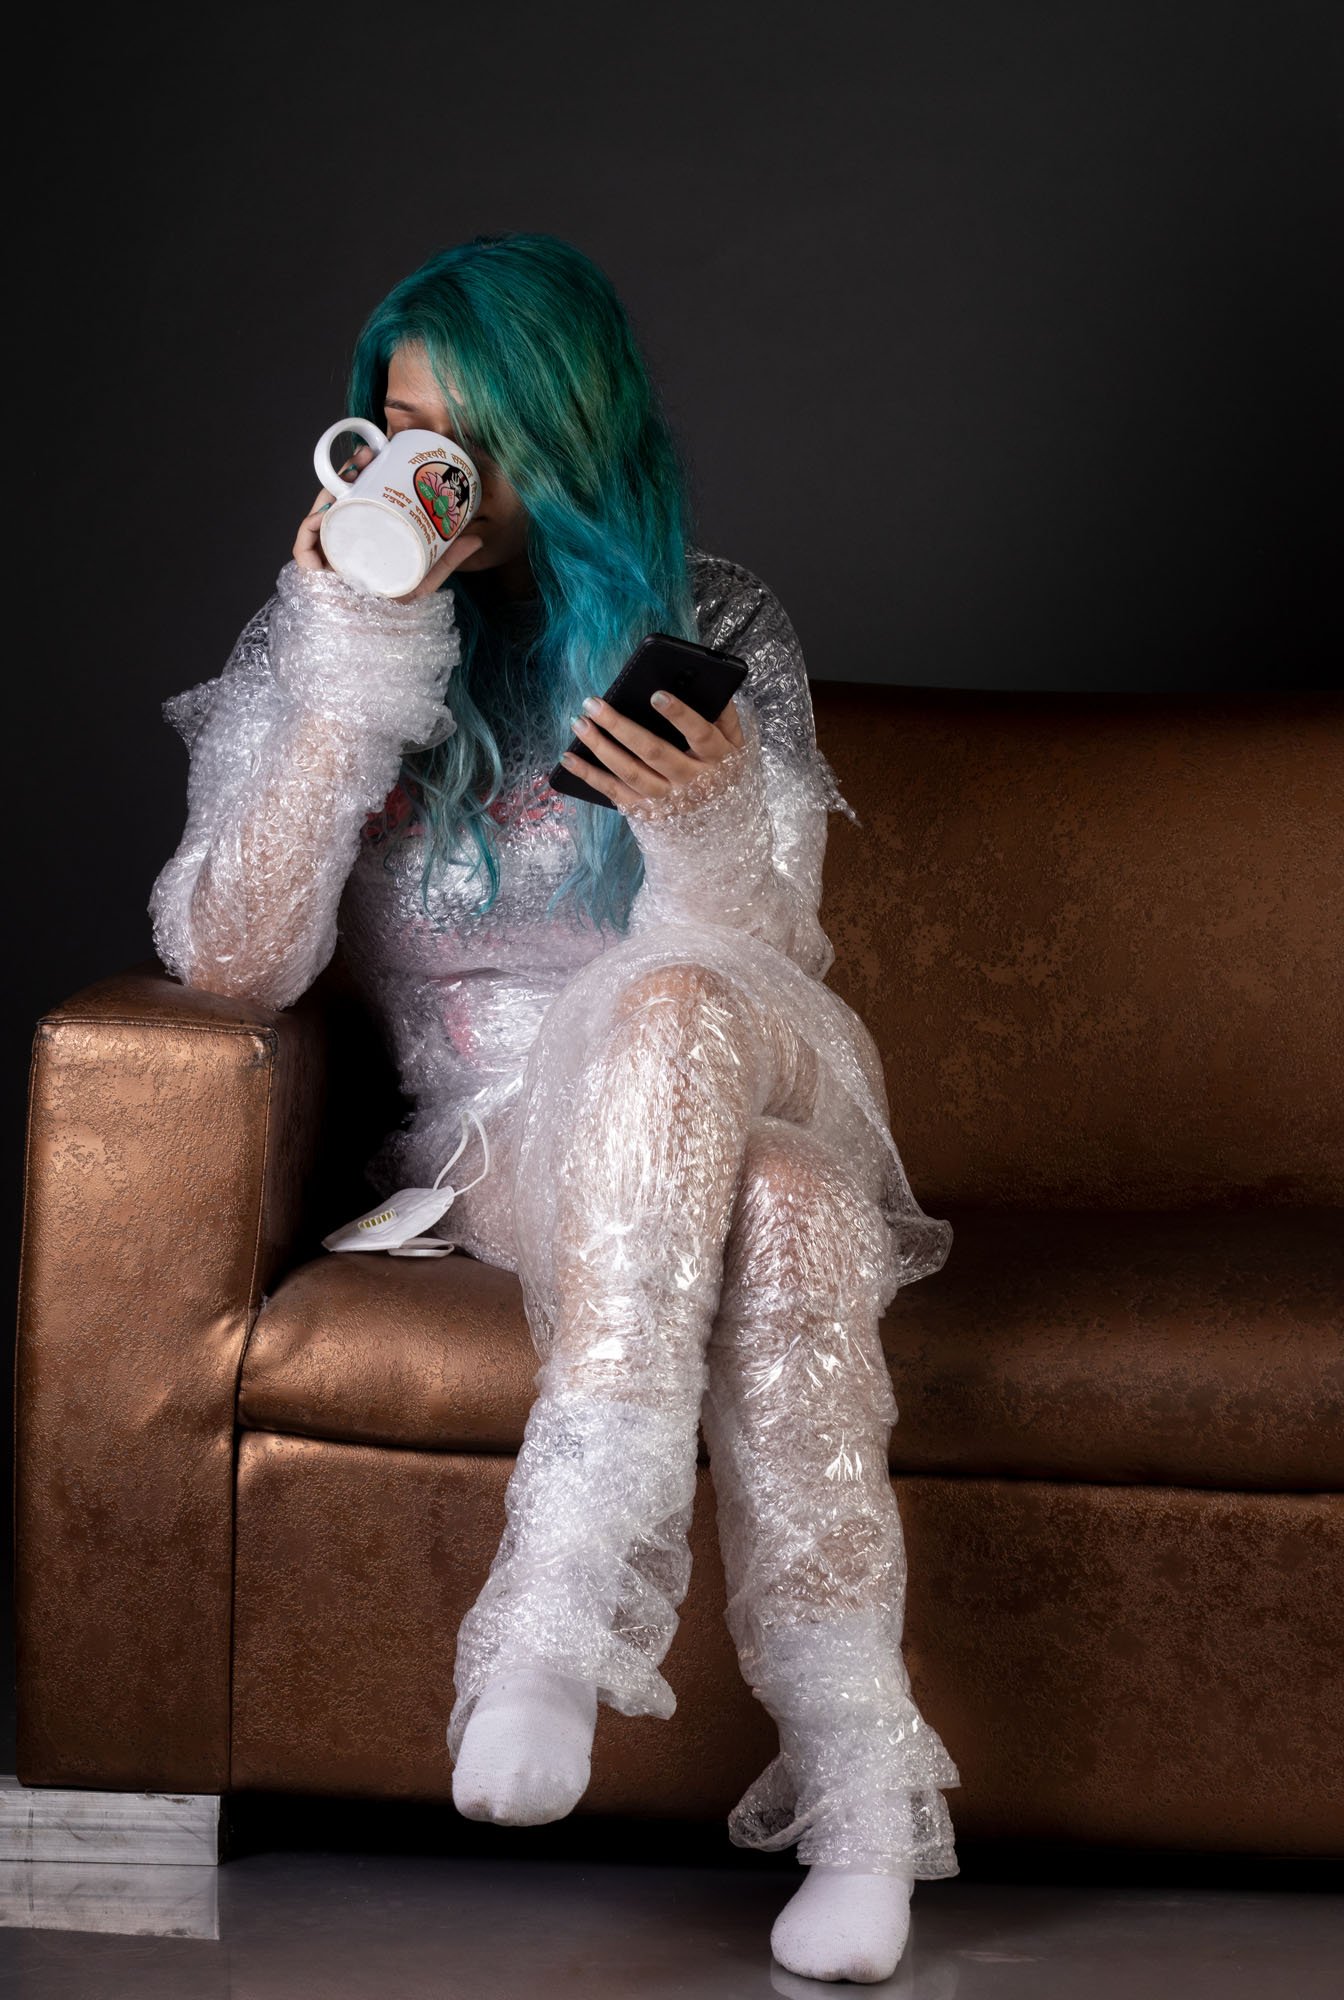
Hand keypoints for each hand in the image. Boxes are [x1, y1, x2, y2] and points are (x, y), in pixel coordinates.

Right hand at [292, 443, 484, 601]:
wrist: (378, 639)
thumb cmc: (395, 609)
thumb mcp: (423, 580)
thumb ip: (447, 561)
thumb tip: (476, 538)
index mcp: (359, 537)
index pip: (356, 497)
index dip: (363, 471)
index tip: (379, 453)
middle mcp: (339, 542)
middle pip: (337, 499)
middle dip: (347, 471)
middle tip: (366, 457)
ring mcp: (323, 555)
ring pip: (321, 515)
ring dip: (330, 489)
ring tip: (350, 476)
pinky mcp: (312, 574)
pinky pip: (304, 548)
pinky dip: (309, 532)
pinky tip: (323, 517)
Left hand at [560, 686, 745, 808]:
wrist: (724, 826)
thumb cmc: (724, 770)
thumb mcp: (736, 744)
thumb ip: (725, 715)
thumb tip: (709, 685)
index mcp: (717, 757)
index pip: (699, 734)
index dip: (679, 715)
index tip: (656, 695)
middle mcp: (691, 781)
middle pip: (653, 751)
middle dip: (620, 726)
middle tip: (593, 703)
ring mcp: (667, 799)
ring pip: (629, 773)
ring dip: (600, 747)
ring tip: (579, 723)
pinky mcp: (647, 812)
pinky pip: (614, 793)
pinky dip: (589, 776)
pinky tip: (568, 758)